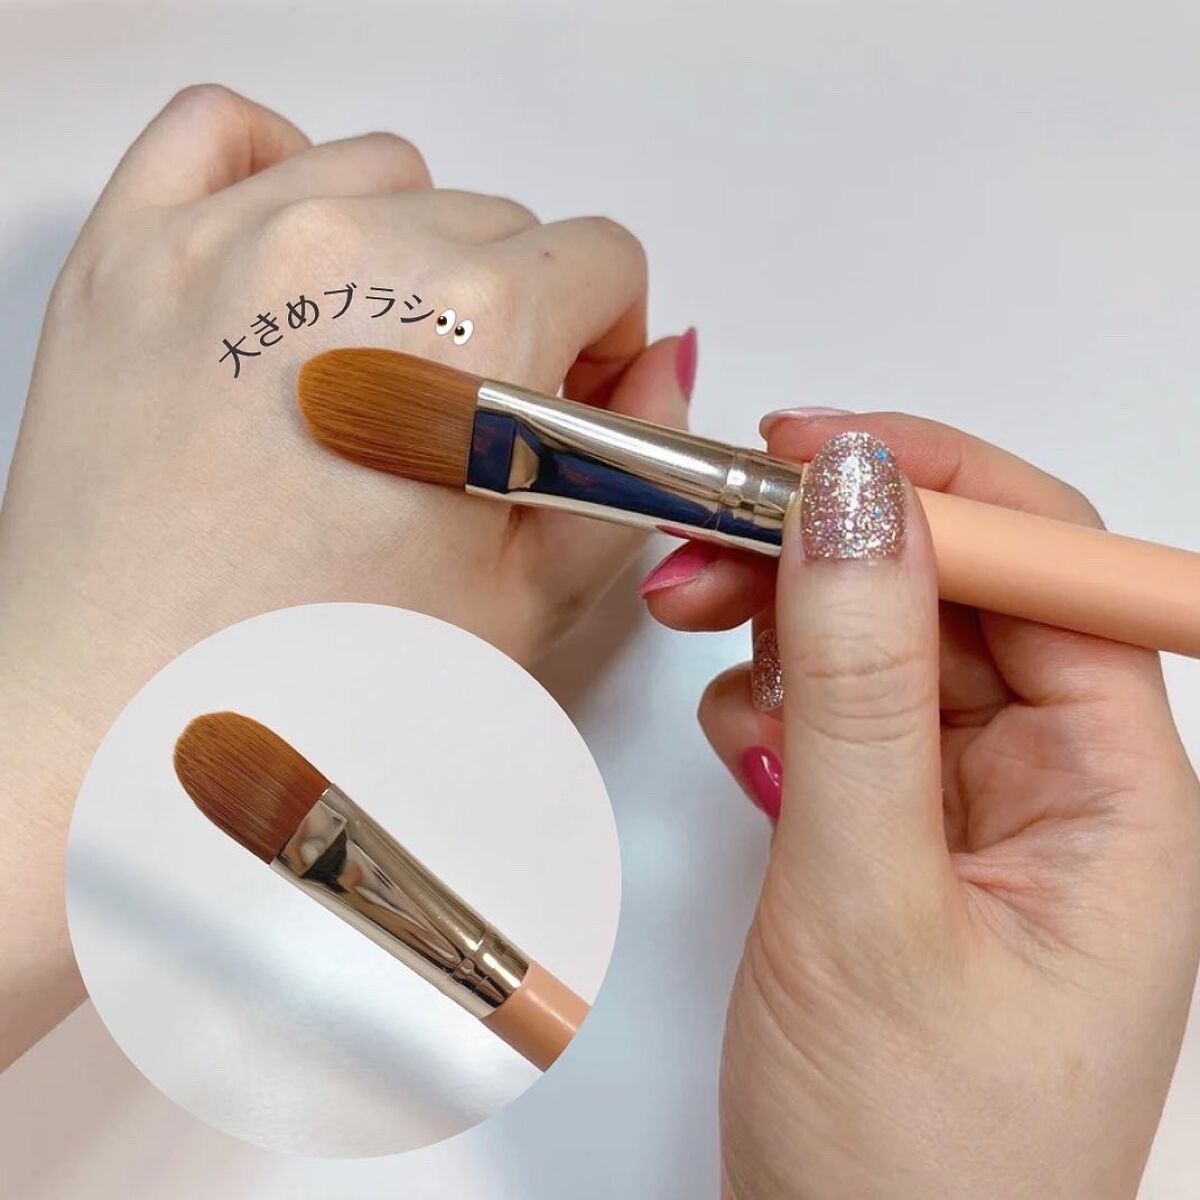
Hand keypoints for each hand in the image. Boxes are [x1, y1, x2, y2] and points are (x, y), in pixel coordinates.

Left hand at [0, 85, 691, 1063]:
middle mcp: (353, 257)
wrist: (125, 723)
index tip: (568, 391)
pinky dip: (276, 169)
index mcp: (471, 337)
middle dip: (513, 312)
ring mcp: (227, 241)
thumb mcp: (527, 598)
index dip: (606, 337)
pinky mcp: (130, 251)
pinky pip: (226, 132)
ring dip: (405, 249)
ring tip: (369, 363)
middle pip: (504, 221)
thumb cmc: (316, 687)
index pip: (605, 259)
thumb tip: (662, 368)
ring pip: (384, 171)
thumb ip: (627, 466)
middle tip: (460, 416)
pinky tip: (290, 261)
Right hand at [643, 414, 1199, 1197]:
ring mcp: (973, 819)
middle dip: (827, 560)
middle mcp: (1058, 794)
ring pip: (886, 655)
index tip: (801, 447)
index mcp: (1116, 800)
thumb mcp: (869, 901)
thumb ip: (859, 691)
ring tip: (710, 654)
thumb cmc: (908, 1160)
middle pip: (952, 601)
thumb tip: (856, 496)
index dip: (933, 488)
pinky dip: (781, 711)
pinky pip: (844, 726)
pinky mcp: (899, 845)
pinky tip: (748, 756)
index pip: (1049, 575)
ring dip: (792, 634)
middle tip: (703, 550)